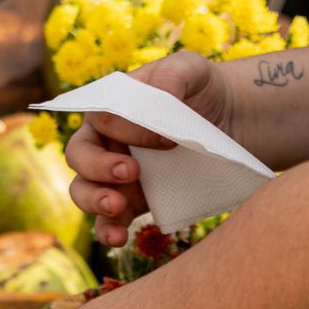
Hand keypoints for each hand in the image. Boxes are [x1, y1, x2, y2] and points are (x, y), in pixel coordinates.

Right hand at [65, 51, 232, 244]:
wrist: (228, 122)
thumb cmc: (201, 89)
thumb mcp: (191, 69)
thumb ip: (172, 75)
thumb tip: (161, 99)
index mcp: (111, 107)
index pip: (100, 119)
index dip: (126, 130)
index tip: (166, 138)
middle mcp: (106, 142)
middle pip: (79, 157)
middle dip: (98, 168)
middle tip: (132, 172)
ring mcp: (115, 176)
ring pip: (84, 191)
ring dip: (94, 201)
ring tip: (117, 207)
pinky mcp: (132, 203)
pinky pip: (108, 221)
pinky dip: (108, 231)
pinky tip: (119, 239)